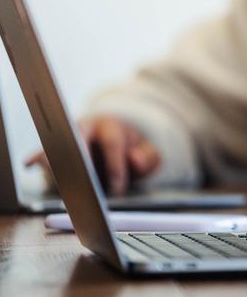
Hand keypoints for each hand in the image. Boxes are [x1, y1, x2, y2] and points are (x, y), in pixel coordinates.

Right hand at [26, 116, 161, 195]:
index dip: (115, 165)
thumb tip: (135, 161)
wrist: (112, 137)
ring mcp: (67, 137)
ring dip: (58, 162)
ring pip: (59, 145)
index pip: (112, 142)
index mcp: (110, 126)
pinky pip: (41, 152)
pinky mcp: (52, 149)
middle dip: (80, 160)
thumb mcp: (146, 152)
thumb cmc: (128, 149)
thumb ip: (148, 157)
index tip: (118, 188)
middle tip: (84, 185)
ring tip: (60, 183)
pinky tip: (30, 164)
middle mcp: (85, 127)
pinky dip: (36, 158)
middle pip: (79, 139)